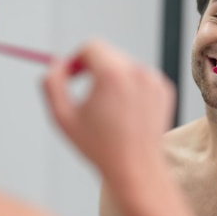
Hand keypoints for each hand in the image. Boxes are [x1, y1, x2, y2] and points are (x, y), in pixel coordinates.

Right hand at [42, 40, 175, 182]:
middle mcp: (136, 71)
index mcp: (112, 74)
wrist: (136, 169)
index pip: (91, 47)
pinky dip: (130, 88)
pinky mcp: (164, 89)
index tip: (72, 76)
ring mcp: (153, 79)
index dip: (76, 59)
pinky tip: (125, 114)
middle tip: (87, 95)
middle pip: (108, 53)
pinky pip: (140, 77)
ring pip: (124, 65)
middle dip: (93, 69)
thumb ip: (52, 84)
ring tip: (108, 111)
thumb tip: (55, 64)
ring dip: (112, 79)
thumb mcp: (62, 117)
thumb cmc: (98, 146)